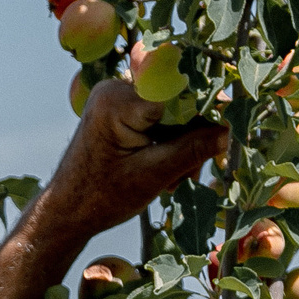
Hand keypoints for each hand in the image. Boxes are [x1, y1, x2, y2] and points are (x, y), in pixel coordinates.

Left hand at [34, 79, 228, 240]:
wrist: (67, 211)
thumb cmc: (101, 197)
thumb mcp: (153, 176)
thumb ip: (193, 150)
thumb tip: (231, 131)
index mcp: (118, 99)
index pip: (178, 92)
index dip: (209, 108)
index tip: (231, 128)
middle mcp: (116, 88)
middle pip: (177, 100)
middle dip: (193, 136)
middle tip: (192, 174)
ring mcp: (118, 97)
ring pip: (173, 112)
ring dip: (183, 145)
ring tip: (174, 181)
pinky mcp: (121, 110)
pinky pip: (160, 118)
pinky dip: (170, 144)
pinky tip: (167, 171)